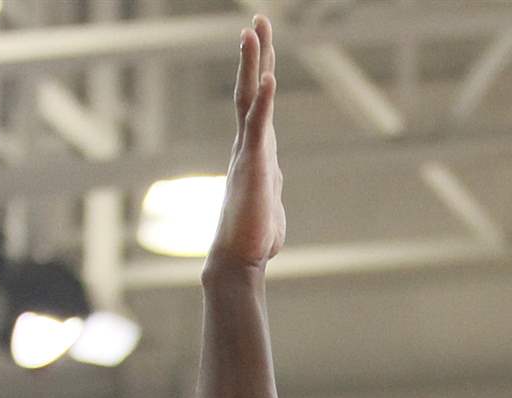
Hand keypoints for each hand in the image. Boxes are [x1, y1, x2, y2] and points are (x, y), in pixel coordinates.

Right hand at [207, 16, 285, 269]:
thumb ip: (271, 195)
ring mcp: (249, 154)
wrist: (239, 260)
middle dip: (256, 54)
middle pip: (250, 90)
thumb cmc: (254, 241)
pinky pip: (259, 128)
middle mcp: (249, 147)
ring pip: (249, 100)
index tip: (264, 47)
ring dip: (253, 64)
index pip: (258, 106)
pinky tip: (268, 78)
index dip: (261, 74)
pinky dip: (263, 102)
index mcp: (255, 154)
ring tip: (254, 29)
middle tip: (259, 19)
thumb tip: (272, 197)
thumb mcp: (269, 210)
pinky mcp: (253, 167)